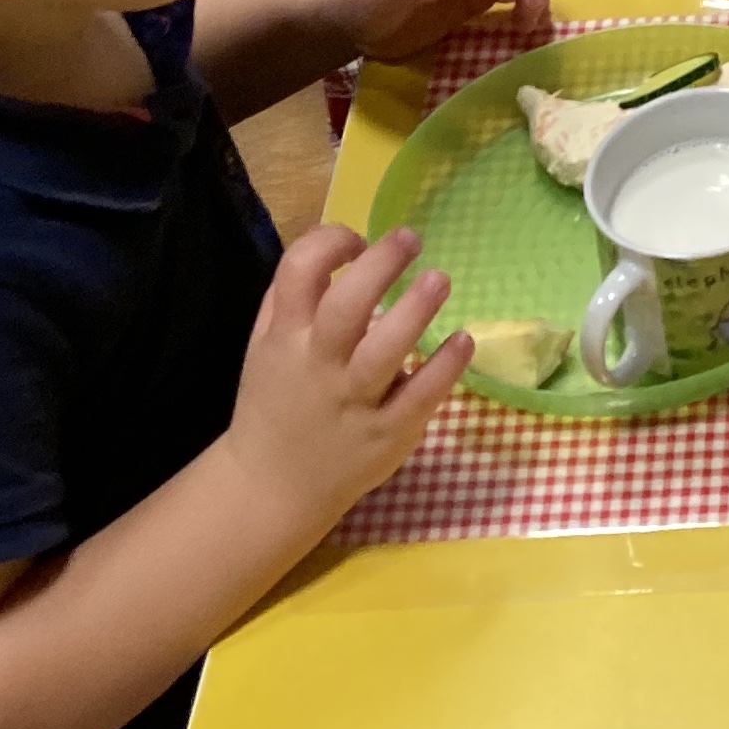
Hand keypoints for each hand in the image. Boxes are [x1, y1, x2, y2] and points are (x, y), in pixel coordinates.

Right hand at [221, 224, 466, 529]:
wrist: (272, 488)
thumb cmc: (275, 404)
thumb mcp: (265, 347)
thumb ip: (288, 300)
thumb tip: (330, 246)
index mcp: (285, 338)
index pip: (297, 272)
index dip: (329, 242)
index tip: (358, 241)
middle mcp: (318, 366)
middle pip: (345, 308)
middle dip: (380, 265)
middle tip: (412, 239)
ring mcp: (352, 404)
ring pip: (383, 353)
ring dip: (415, 311)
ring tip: (439, 279)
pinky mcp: (385, 435)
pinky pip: (418, 399)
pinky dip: (444, 368)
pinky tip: (463, 340)